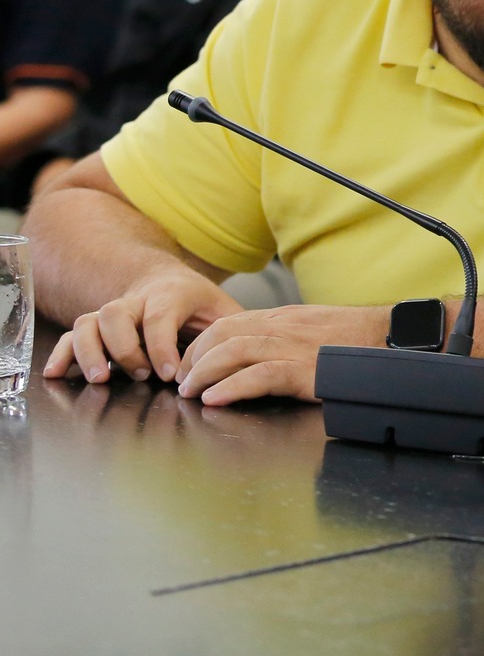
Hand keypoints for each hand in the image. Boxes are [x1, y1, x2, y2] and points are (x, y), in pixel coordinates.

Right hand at [44, 269, 241, 385]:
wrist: (167, 283)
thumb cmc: (199, 304)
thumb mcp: (223, 311)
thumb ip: (235, 331)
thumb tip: (248, 357)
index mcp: (172, 293)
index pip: (160, 316)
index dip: (161, 346)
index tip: (169, 375)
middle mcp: (136, 299)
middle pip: (116, 313)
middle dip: (125, 347)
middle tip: (140, 374)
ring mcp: (112, 312)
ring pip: (89, 321)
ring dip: (90, 351)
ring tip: (100, 378)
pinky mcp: (95, 326)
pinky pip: (72, 335)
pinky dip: (61, 354)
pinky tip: (56, 374)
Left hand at [174, 305, 385, 405]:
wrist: (394, 337)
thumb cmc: (361, 338)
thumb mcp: (317, 328)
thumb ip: (288, 335)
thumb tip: (261, 352)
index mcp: (286, 317)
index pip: (230, 322)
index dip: (202, 344)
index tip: (191, 364)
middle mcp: (285, 327)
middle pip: (222, 333)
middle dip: (195, 358)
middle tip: (183, 382)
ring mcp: (295, 347)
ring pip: (233, 351)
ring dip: (204, 372)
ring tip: (191, 392)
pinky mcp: (306, 370)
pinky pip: (260, 375)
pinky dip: (232, 387)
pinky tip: (216, 399)